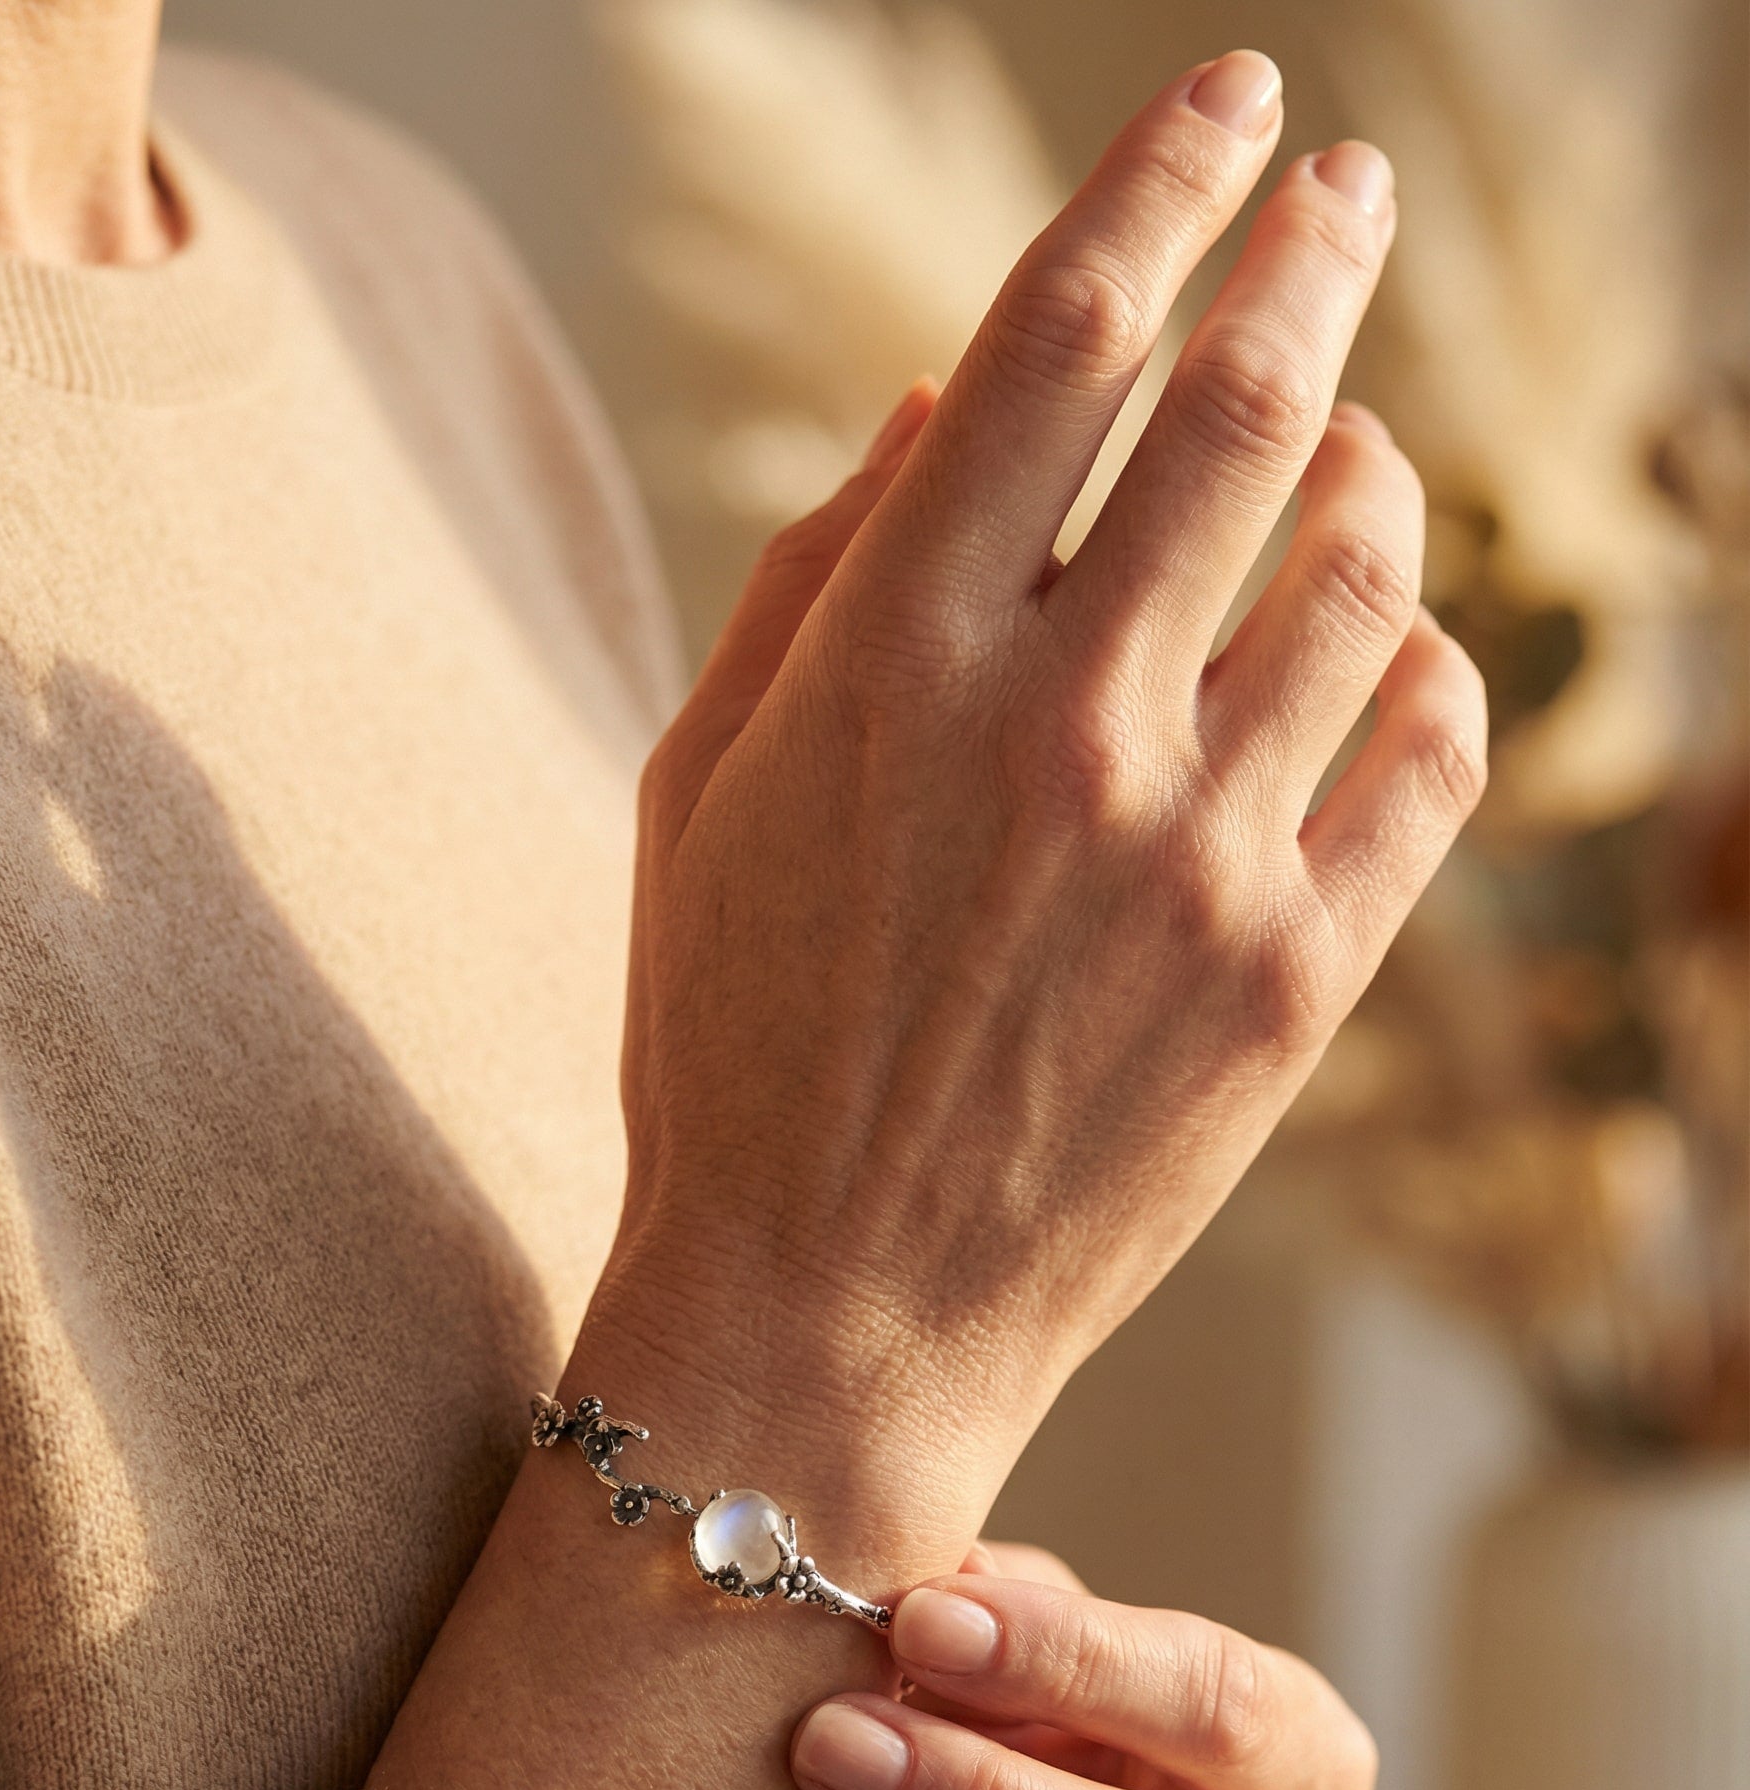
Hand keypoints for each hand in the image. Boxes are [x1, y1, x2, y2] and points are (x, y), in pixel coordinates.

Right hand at [590, 47, 1486, 1572]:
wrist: (827, 1322)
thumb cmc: (729, 1049)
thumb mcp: (704, 790)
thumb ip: (816, 574)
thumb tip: (940, 398)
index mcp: (896, 664)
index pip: (1062, 337)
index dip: (1160, 184)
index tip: (1228, 107)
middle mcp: (1066, 733)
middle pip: (1251, 408)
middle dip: (1315, 257)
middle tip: (1343, 195)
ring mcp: (1201, 860)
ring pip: (1371, 567)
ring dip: (1372, 469)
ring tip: (1351, 458)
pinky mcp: (1295, 981)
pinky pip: (1431, 747)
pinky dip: (1431, 661)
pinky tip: (1389, 652)